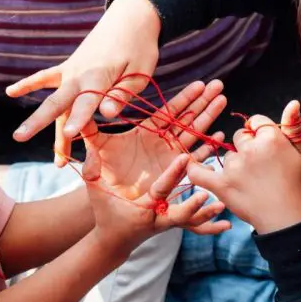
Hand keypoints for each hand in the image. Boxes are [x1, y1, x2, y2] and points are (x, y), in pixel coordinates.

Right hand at [7, 0, 162, 159]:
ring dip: (36, 117)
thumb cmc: (140, 47)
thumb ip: (123, 93)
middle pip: (58, 102)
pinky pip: (46, 76)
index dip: (78, 119)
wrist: (130, 18)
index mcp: (100, 76)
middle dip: (39, 120)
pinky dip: (28, 83)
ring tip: (17, 136)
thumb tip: (107, 114)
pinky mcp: (69, 67)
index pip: (87, 103)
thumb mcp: (141, 71)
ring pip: (53, 98)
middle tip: (20, 137)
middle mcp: (80, 74)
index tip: (67, 134)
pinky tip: (10, 92)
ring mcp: (71, 70)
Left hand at [66, 79, 227, 204]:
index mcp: (145, 135)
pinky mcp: (178, 177)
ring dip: (209, 119)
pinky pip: (195, 162)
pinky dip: (207, 149)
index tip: (200, 84)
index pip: (168, 112)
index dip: (184, 98)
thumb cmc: (103, 188)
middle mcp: (161, 144)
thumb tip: (77, 121)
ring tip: (223, 102)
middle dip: (203, 102)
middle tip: (219, 86)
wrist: (111, 216)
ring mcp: (171, 159)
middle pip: (186, 119)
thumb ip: (90, 139)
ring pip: (194, 135)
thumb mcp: (94, 161)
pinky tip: (220, 137)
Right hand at [82, 138, 230, 256]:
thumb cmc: (105, 213)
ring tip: (224, 207)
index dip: (173, 174)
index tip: (186, 159)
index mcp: (143, 209)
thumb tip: (88, 150)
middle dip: (194, 207)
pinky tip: (228, 225)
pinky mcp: (175, 225)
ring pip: (192, 224)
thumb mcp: (95, 192)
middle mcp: (158, 219)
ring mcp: (168, 224)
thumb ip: (91, 171)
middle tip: (209, 196)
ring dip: (208, 216)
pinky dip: (210, 226)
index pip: (161, 189)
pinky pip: (195, 227)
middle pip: (180, 216)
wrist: (114, 241)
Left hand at [187, 101, 300, 234]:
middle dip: (248, 147)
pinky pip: (199, 174)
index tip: (267, 147)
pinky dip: (194, 170)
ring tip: (251, 183)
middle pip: (240, 137)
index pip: (256, 122)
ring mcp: (234, 168)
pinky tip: (191, 167)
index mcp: (271, 138)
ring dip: (234, 164)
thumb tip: (293, 102)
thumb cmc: (299, 187)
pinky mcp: (223, 186)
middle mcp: (250, 150)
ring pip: (227, 156)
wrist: (291, 222)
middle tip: (261, 167)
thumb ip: (293, 126)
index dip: (261, 133)